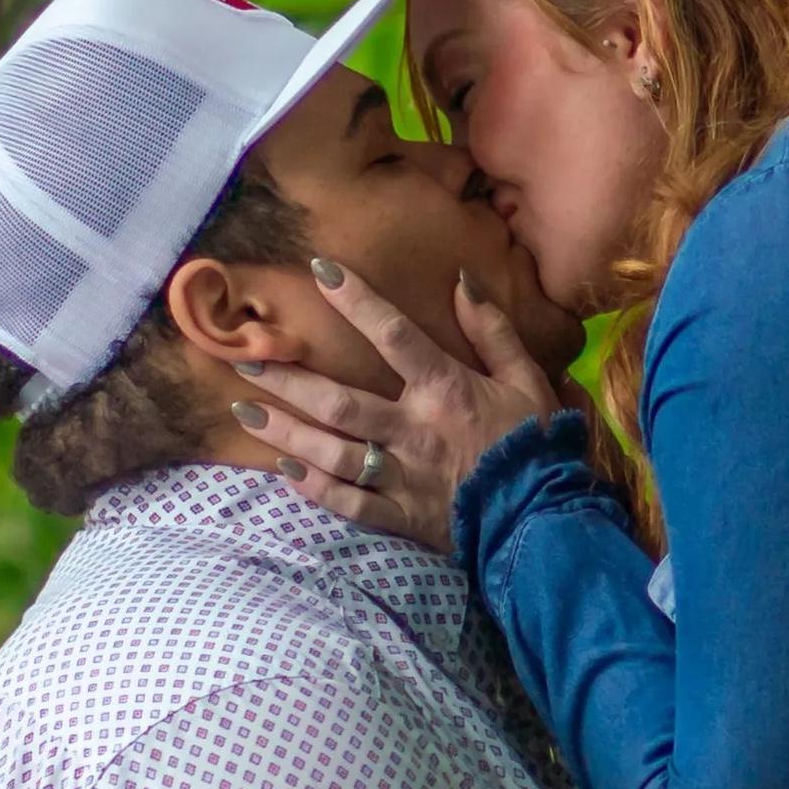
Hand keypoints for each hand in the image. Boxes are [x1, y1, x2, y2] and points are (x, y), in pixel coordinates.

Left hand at [234, 262, 560, 552]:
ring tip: (246, 411)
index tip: (320, 270)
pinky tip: (283, 472)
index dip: (357, 299)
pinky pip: (348, 503)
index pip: (394, 334)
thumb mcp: (526, 379)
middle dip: (290, 380)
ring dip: (285, 433)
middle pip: (340, 401)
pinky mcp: (400, 516)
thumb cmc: (534, 443)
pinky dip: (314, 489)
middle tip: (246, 360)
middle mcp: (414, 430)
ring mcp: (402, 477)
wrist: (543, 518)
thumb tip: (463, 281)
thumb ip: (493, 330)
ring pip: (332, 453)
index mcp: (445, 390)